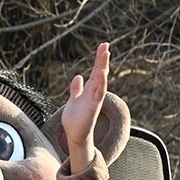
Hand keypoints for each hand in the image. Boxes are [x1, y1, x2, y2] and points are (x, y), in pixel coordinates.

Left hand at [61, 42, 108, 170]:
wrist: (74, 134)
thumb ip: (76, 89)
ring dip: (103, 67)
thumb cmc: (75, 119)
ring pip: (100, 80)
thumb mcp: (74, 99)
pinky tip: (102, 73)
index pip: (96, 71)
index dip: (99, 59)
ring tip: (105, 54)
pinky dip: (101, 83)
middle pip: (99, 72)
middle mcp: (93, 92)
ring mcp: (94, 99)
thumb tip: (78, 76)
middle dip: (102, 59)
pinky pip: (99, 93)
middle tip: (106, 45)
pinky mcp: (93, 107)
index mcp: (89, 89)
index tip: (103, 46)